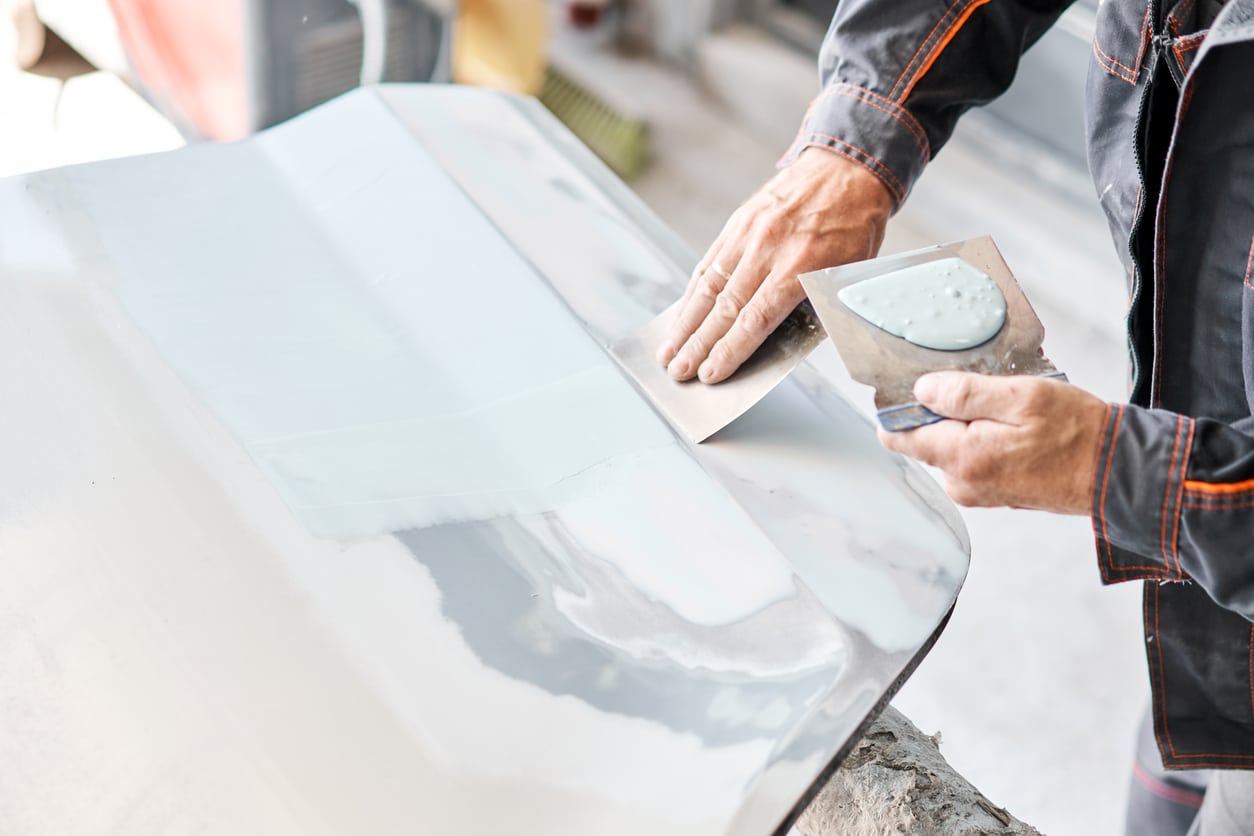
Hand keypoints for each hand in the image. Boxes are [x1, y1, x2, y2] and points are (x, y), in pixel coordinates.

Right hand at [656, 147, 893, 382]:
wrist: (846, 169)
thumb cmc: (854, 225)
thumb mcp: (847, 271)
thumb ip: (815, 306)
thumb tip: (785, 338)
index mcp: (800, 267)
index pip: (755, 320)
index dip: (729, 351)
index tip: (710, 373)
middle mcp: (768, 250)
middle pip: (724, 307)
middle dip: (697, 345)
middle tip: (677, 370)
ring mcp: (748, 234)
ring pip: (708, 285)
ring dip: (685, 323)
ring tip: (668, 349)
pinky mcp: (738, 223)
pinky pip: (709, 262)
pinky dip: (693, 292)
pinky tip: (682, 313)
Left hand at [877, 372, 1108, 513]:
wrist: (1118, 473)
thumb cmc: (1077, 433)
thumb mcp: (1021, 397)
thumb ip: (964, 394)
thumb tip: (921, 391)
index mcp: (962, 459)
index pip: (901, 438)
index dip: (900, 410)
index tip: (911, 389)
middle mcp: (963, 483)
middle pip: (929, 438)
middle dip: (947, 412)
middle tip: (988, 391)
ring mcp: (979, 490)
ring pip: (955, 446)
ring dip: (973, 423)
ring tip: (1011, 409)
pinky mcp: (996, 491)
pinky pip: (977, 457)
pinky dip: (989, 438)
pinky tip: (1019, 427)